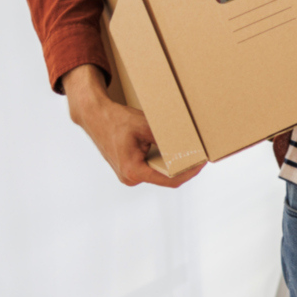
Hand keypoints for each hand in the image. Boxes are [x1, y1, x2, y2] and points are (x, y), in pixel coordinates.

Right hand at [61, 64, 200, 188]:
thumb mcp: (145, 126)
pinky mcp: (128, 170)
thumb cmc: (117, 120)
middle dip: (183, 168)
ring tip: (186, 151)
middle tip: (198, 155)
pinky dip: (161, 161)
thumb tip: (187, 143)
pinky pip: (150, 169)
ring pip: (158, 174)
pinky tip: (170, 150)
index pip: (170, 180)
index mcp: (134, 171)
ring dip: (172, 164)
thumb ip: (165, 138)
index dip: (189, 173)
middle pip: (165, 179)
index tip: (201, 163)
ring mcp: (128, 176)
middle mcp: (130, 178)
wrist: (95, 116)